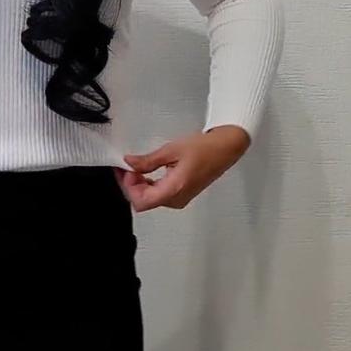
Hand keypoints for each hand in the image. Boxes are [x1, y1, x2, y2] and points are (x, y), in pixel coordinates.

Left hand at [113, 126, 249, 212]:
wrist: (225, 149)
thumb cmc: (203, 148)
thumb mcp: (171, 150)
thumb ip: (147, 161)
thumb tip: (129, 163)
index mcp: (174, 189)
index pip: (141, 201)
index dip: (129, 187)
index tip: (126, 169)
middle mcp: (177, 199)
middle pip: (144, 202)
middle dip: (131, 185)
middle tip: (125, 167)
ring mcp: (180, 199)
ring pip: (150, 200)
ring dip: (139, 185)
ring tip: (134, 167)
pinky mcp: (182, 195)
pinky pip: (159, 196)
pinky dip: (149, 186)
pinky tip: (146, 172)